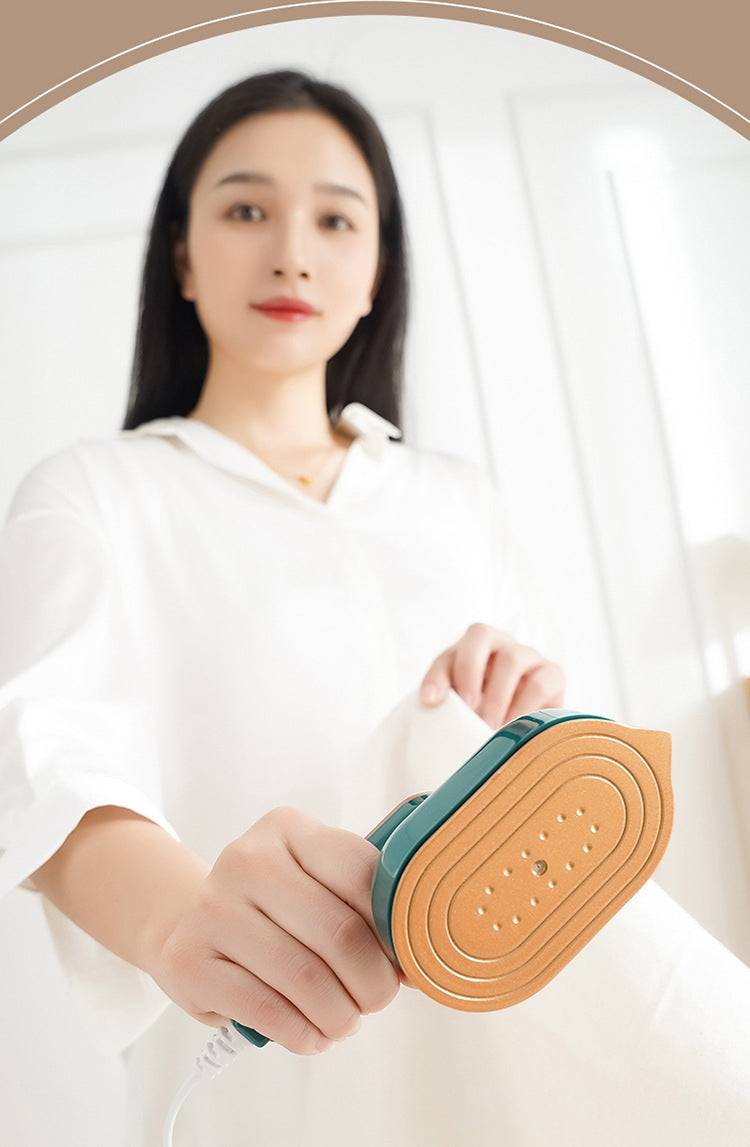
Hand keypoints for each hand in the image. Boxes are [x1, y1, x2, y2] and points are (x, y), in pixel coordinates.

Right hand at [152, 807, 400, 1054]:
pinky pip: (265, 1010)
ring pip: (304, 977)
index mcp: (289, 829)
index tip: (404, 959)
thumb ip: (364, 905)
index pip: (362, 874)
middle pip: (338, 932)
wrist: (189, 924)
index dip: (394, 927)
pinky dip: (302, 1033)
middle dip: (372, 983)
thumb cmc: (275, 909)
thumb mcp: (316, 883)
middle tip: (377, 1000)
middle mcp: (247, 859)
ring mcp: (212, 908)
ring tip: (344, 1022)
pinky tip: (312, 1034)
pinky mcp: (188, 961)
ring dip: (339, 1015)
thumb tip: (419, 957)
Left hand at [419, 623, 564, 729]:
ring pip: (512, 660)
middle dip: (470, 673)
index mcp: (478, 643)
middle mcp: (505, 643)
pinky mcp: (553, 677)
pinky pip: (541, 684)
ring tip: (488, 728)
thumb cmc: (482, 706)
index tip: (436, 700)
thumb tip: (429, 700)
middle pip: (485, 635)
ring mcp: (531, 657)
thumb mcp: (457, 695)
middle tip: (466, 709)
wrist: (523, 725)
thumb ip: (442, 691)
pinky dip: (523, 708)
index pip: (465, 637)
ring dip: (496, 697)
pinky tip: (513, 728)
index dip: (452, 663)